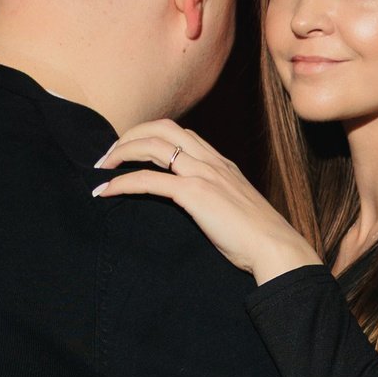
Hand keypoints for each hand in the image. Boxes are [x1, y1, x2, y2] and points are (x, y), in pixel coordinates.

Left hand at [93, 121, 321, 286]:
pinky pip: (150, 180)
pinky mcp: (195, 194)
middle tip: (108, 155)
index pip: (181, 133)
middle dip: (131, 135)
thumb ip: (219, 200)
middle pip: (163, 128)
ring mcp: (203, 175)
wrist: (275, 248)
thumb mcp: (236, 210)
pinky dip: (123, 182)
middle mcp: (211, 162)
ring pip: (153, 145)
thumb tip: (203, 209)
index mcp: (222, 164)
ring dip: (122, 151)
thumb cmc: (258, 239)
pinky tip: (107, 191)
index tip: (131, 150)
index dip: (151, 135)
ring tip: (102, 167)